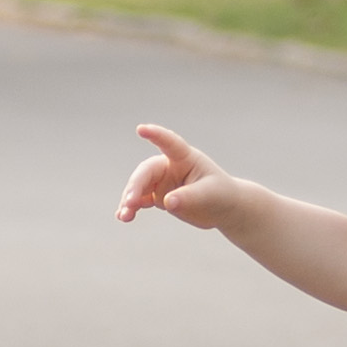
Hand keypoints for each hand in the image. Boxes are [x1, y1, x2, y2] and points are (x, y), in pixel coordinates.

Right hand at [117, 122, 237, 229]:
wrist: (222, 208)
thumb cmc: (220, 194)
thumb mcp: (208, 195)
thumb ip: (188, 197)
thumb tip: (167, 202)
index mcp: (185, 157)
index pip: (169, 143)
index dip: (156, 135)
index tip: (141, 129)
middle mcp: (169, 166)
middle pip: (147, 172)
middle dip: (136, 186)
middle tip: (130, 203)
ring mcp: (161, 182)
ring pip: (139, 187)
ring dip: (129, 200)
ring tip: (124, 216)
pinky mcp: (158, 196)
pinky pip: (140, 200)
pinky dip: (131, 208)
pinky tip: (124, 216)